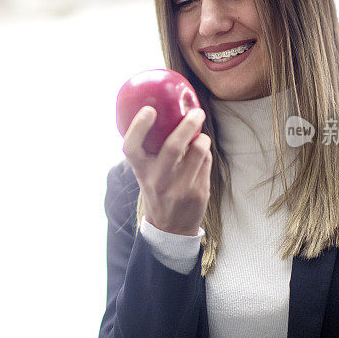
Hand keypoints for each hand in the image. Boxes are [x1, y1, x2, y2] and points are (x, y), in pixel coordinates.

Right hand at [122, 107, 211, 235]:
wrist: (170, 227)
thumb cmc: (158, 189)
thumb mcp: (146, 172)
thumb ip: (151, 149)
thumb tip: (165, 110)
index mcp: (141, 171)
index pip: (131, 147)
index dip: (139, 126)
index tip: (149, 110)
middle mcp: (158, 180)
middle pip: (173, 146)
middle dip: (188, 124)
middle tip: (196, 112)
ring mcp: (179, 188)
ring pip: (198, 151)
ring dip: (202, 137)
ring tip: (200, 135)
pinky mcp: (198, 193)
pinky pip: (206, 162)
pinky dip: (205, 152)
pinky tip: (202, 153)